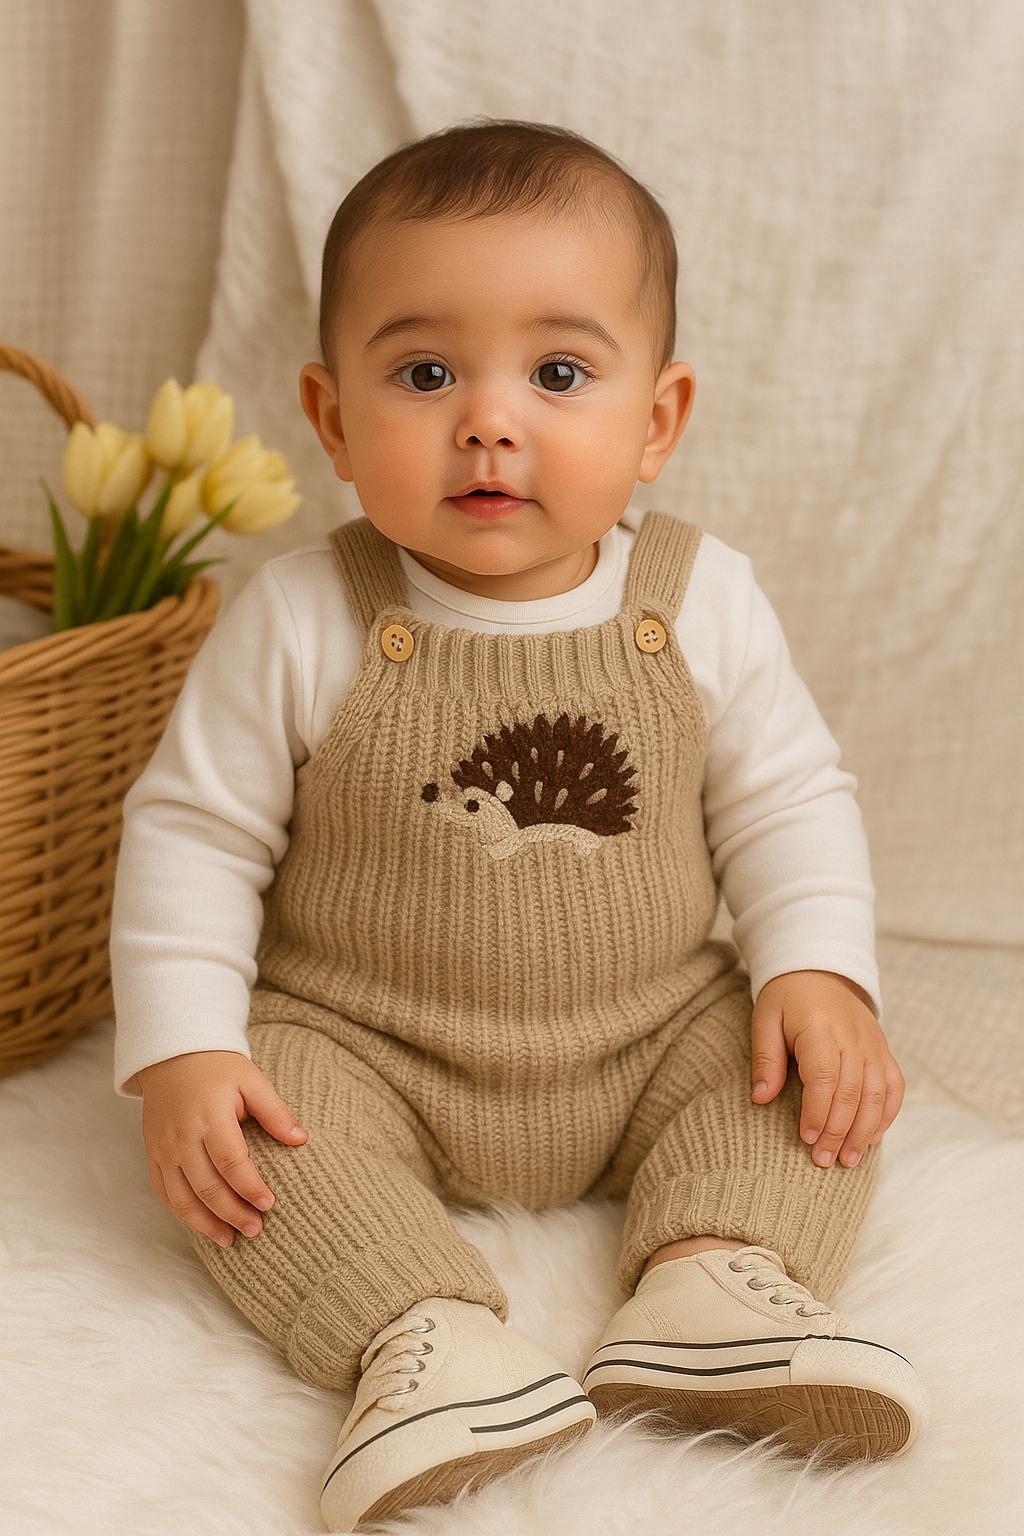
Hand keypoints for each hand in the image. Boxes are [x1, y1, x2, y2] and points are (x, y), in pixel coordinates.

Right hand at [137, 1051, 306, 1246]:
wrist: (173, 1055)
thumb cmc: (218, 1068)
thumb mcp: (252, 1081)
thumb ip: (275, 1112)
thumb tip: (301, 1140)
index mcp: (210, 1117)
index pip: (232, 1163)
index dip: (251, 1188)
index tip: (270, 1204)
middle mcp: (182, 1137)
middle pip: (207, 1187)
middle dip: (232, 1214)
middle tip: (256, 1229)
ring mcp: (162, 1148)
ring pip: (182, 1198)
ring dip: (205, 1224)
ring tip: (230, 1240)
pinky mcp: (152, 1154)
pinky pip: (164, 1193)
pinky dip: (182, 1214)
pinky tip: (203, 1225)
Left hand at [750, 970, 903, 1168]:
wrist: (819, 970)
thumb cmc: (786, 998)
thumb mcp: (765, 1020)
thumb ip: (766, 1059)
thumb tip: (760, 1098)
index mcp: (821, 1029)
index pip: (824, 1078)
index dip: (818, 1112)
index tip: (807, 1138)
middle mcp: (853, 1039)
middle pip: (852, 1093)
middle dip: (838, 1131)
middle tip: (823, 1160)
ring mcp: (873, 1045)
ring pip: (877, 1095)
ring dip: (864, 1131)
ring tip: (848, 1160)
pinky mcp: (883, 1050)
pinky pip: (894, 1086)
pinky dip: (887, 1115)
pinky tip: (871, 1138)